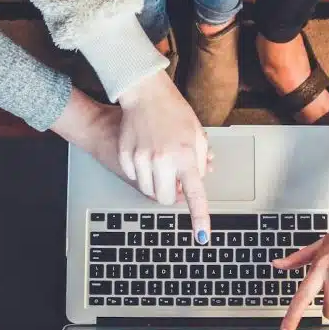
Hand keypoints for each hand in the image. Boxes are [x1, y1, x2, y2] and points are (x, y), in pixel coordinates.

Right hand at [117, 72, 211, 243]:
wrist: (145, 93)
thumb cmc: (174, 111)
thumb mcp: (197, 134)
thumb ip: (200, 161)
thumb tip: (198, 182)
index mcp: (185, 156)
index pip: (195, 194)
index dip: (199, 218)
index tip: (202, 236)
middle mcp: (163, 160)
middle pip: (164, 198)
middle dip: (170, 193)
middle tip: (174, 177)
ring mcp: (141, 159)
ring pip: (148, 190)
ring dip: (156, 183)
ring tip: (160, 161)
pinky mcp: (125, 156)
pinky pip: (134, 177)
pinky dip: (141, 172)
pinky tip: (145, 152)